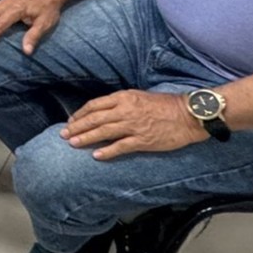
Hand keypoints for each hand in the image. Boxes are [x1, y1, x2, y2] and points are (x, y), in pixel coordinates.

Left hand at [60, 90, 206, 159]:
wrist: (189, 114)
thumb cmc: (166, 105)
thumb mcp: (140, 96)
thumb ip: (122, 103)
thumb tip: (105, 112)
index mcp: (124, 97)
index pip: (95, 105)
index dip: (80, 114)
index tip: (71, 121)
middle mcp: (125, 110)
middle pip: (95, 119)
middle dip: (77, 127)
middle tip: (64, 134)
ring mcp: (133, 126)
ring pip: (103, 132)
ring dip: (86, 138)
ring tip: (73, 144)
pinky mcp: (142, 140)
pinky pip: (120, 147)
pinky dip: (107, 151)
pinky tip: (96, 156)